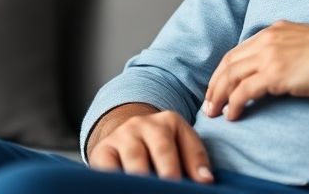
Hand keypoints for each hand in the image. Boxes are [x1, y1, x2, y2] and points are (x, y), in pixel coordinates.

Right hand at [88, 106, 214, 183]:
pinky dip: (117, 179)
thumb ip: (194, 160)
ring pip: (135, 157)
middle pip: (162, 148)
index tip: (204, 183)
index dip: (196, 165)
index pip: (189, 145)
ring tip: (151, 190)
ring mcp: (122, 135)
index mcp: (170, 121)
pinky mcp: (102, 150)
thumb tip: (206, 180)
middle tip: (174, 187)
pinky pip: (108, 167)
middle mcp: (145, 123)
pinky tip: (126, 189)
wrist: (122, 138)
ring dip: (145, 177)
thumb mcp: (179, 146)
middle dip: (170, 171)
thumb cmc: (159, 149)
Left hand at [204, 20, 308, 120]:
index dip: (224, 70)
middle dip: (214, 84)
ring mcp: (269, 56)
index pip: (238, 51)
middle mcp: (266, 40)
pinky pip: (243, 91)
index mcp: (273, 31)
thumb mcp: (306, 43)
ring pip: (230, 77)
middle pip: (228, 63)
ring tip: (213, 113)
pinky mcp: (274, 74)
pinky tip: (231, 116)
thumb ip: (289, 50)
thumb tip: (284, 67)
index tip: (219, 86)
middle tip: (208, 103)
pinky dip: (233, 104)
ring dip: (218, 96)